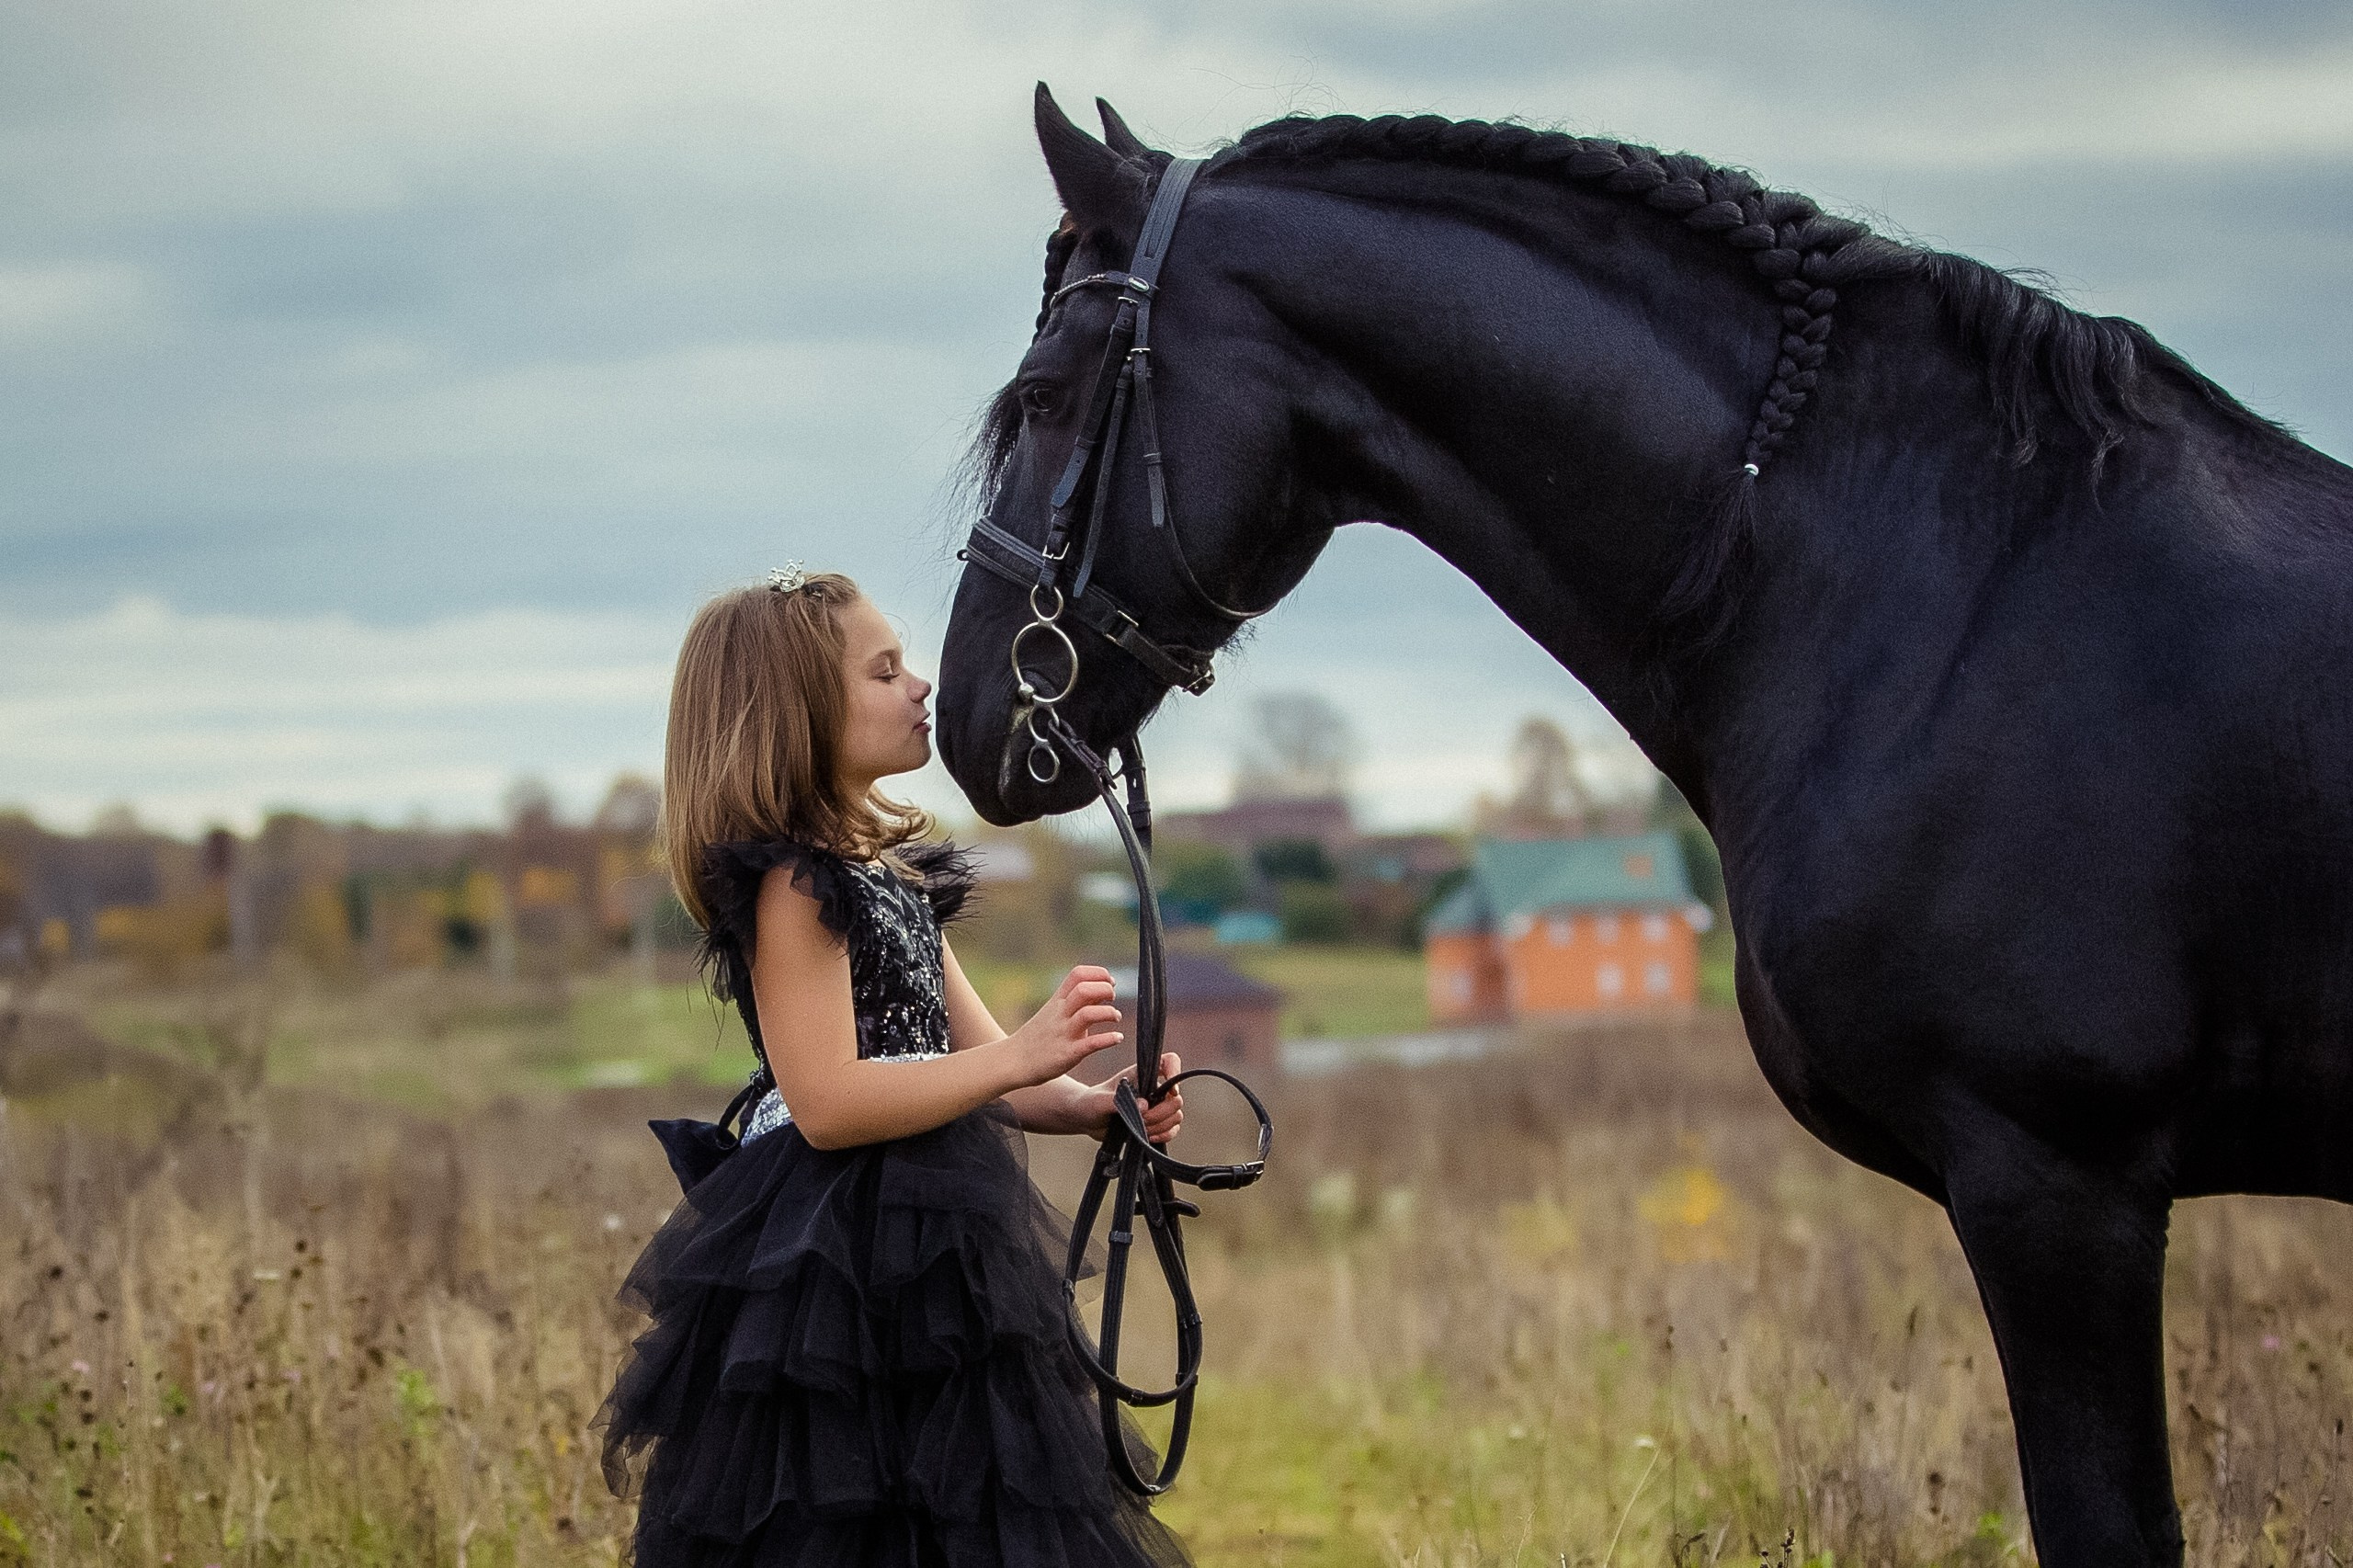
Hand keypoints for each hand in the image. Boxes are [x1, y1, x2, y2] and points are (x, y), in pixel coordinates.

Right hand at [1003, 965, 1122, 1087]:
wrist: (1013, 1061)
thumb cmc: (1037, 1037)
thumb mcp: (1053, 1012)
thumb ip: (1076, 1001)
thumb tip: (1103, 990)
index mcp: (1057, 1001)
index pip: (1078, 974)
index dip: (1098, 973)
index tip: (1110, 982)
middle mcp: (1060, 1014)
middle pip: (1084, 990)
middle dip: (1105, 989)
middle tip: (1112, 998)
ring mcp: (1063, 1033)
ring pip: (1088, 1015)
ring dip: (1109, 1013)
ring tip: (1116, 1018)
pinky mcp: (1067, 1054)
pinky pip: (1091, 1044)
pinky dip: (1108, 1039)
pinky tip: (1117, 1038)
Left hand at [1079, 1052, 1183, 1143]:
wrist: (1086, 1120)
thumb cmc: (1091, 1103)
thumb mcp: (1099, 1100)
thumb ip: (1118, 1101)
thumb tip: (1144, 1106)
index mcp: (1142, 1073)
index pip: (1169, 1062)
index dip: (1175, 1072)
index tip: (1170, 1091)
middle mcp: (1153, 1088)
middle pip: (1176, 1097)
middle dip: (1162, 1112)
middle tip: (1143, 1118)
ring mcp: (1156, 1106)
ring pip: (1176, 1115)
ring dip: (1161, 1125)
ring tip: (1142, 1129)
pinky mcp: (1156, 1124)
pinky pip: (1173, 1129)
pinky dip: (1164, 1135)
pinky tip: (1149, 1137)